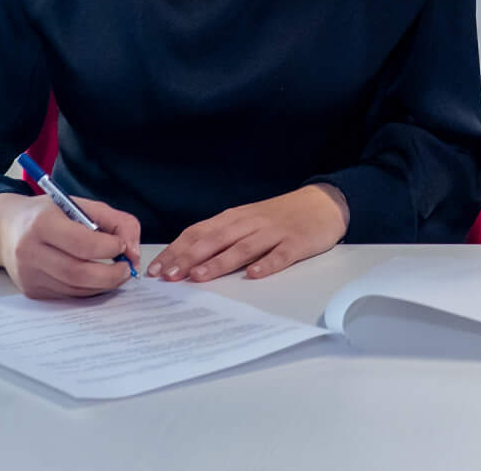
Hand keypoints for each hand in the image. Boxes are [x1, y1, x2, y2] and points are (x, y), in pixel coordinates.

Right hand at [0, 192, 141, 300]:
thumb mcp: (81, 205)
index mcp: (42, 224)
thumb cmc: (49, 214)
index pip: (82, 243)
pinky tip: (97, 279)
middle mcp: (30, 251)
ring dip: (103, 285)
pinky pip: (67, 296)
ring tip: (116, 273)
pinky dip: (88, 290)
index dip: (109, 248)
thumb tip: (133, 251)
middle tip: (127, 269)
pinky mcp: (31, 291)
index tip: (122, 246)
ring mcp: (28, 275)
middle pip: (77, 273)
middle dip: (110, 274)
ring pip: (74, 289)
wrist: (7, 229)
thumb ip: (116, 221)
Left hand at [150, 184, 349, 282]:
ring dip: (220, 262)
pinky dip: (267, 264)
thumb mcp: (247, 219)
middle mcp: (250, 222)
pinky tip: (254, 274)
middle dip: (190, 258)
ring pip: (243, 247)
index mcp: (234, 217)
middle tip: (169, 277)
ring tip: (200, 276)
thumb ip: (220, 236)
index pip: (199, 232)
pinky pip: (281, 254)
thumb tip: (184, 260)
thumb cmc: (279, 216)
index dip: (177, 250)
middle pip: (216, 239)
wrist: (323, 202)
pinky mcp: (297, 242)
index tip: (157, 269)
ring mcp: (274, 232)